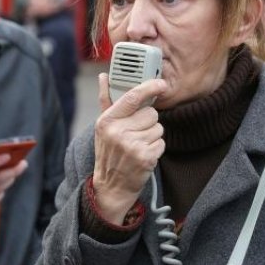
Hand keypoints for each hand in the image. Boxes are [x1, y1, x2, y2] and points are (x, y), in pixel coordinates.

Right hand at [92, 73, 167, 223]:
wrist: (111, 187)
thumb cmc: (109, 153)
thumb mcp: (103, 127)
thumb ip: (106, 100)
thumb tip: (103, 77)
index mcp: (107, 121)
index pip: (132, 97)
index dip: (150, 87)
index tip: (161, 84)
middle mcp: (118, 132)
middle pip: (151, 113)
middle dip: (148, 122)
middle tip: (136, 134)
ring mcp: (132, 146)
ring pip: (158, 128)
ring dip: (152, 137)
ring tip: (138, 146)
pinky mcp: (145, 157)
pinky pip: (161, 143)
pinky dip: (156, 149)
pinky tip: (143, 155)